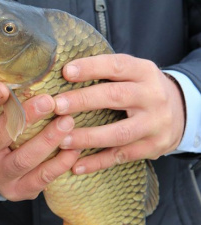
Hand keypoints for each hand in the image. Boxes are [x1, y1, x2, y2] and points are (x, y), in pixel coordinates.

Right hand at [0, 82, 79, 200]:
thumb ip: (5, 103)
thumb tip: (34, 73)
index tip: (3, 87)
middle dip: (25, 118)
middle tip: (49, 101)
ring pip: (23, 160)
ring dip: (47, 140)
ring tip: (68, 122)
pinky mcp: (17, 191)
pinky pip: (40, 179)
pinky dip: (59, 164)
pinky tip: (74, 149)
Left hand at [54, 54, 184, 173]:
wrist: (181, 112)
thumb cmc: (143, 90)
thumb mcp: (134, 74)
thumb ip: (108, 74)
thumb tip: (67, 74)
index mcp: (145, 72)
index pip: (117, 66)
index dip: (91, 68)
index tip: (66, 72)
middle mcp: (153, 96)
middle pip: (116, 97)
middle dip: (83, 101)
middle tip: (57, 106)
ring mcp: (155, 124)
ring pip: (118, 133)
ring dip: (88, 138)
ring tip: (62, 141)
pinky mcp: (153, 146)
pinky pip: (121, 156)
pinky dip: (97, 162)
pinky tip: (77, 166)